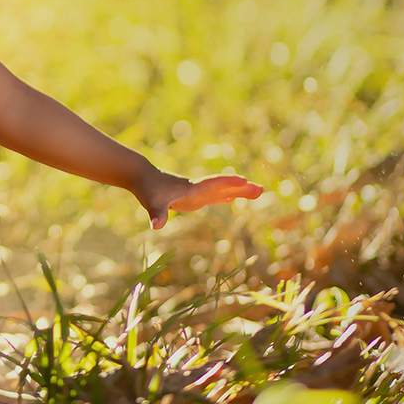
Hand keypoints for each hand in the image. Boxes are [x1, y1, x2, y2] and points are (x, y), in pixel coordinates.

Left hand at [136, 163, 262, 230]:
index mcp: (192, 188)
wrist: (142, 177)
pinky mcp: (193, 197)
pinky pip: (214, 196)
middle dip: (242, 188)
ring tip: (257, 192)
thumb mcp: (151, 203)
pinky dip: (225, 196)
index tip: (244, 180)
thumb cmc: (147, 189)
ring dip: (239, 192)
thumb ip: (157, 215)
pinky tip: (233, 197)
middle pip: (224, 187)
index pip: (213, 184)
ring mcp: (196, 192)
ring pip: (222, 191)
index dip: (228, 183)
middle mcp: (197, 188)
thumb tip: (156, 226)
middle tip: (262, 190)